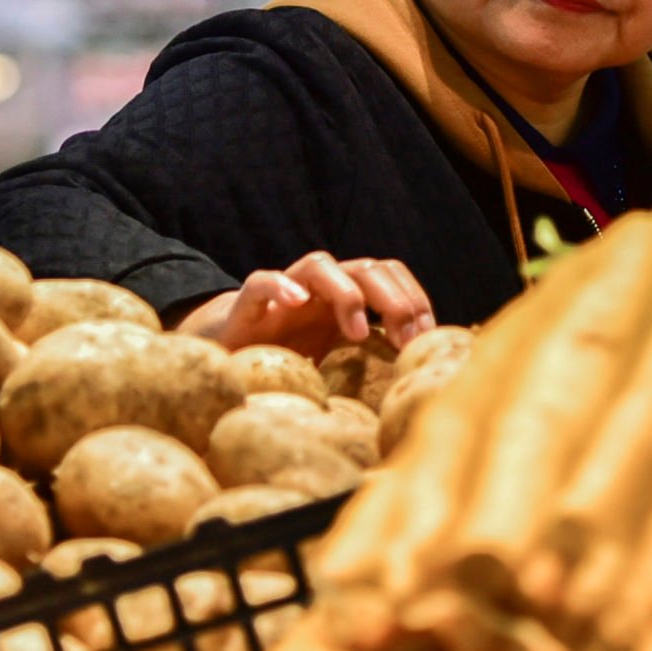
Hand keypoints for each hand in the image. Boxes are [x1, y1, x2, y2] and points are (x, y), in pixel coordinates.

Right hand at [186, 253, 436, 357]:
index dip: (413, 299)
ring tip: (357, 331)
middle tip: (404, 337)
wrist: (225, 353)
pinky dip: (280, 286)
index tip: (426, 337)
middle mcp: (320, 288)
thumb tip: (416, 385)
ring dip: (347, 293)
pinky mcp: (248, 304)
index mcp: (346, 297)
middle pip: (366, 267)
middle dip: (393, 298)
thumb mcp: (335, 360)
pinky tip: (297, 302)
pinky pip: (261, 281)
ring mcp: (285, 291)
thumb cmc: (286, 357)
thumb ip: (368, 361)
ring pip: (320, 265)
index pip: (389, 274)